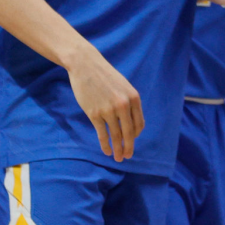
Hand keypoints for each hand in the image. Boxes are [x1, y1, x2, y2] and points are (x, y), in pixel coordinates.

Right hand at [64, 43, 143, 160]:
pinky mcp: (94, 113)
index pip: (139, 124)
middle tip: (127, 157)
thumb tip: (131, 122)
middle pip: (129, 133)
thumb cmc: (105, 77)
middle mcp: (123, 105)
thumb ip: (129, 102)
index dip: (135, 135)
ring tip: (117, 158)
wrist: (86, 66)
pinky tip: (106, 151)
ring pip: (116, 135)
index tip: (131, 141)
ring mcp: (109, 110)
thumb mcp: (123, 87)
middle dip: (128, 147)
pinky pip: (102, 134)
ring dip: (117, 149)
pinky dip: (105, 144)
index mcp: (134, 98)